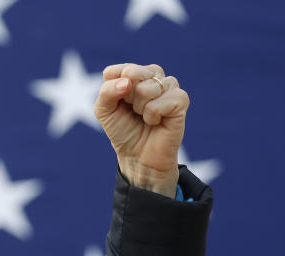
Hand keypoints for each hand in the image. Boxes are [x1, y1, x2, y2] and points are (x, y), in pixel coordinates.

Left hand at [94, 63, 188, 195]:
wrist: (138, 156)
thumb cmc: (123, 130)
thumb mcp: (104, 110)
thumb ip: (107, 91)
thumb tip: (128, 81)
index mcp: (134, 74)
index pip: (117, 70)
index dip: (113, 91)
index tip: (119, 104)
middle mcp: (153, 76)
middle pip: (132, 74)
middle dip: (127, 98)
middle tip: (133, 111)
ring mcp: (169, 86)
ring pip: (146, 88)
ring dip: (140, 108)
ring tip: (145, 117)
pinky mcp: (181, 99)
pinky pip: (160, 102)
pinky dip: (152, 115)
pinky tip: (156, 121)